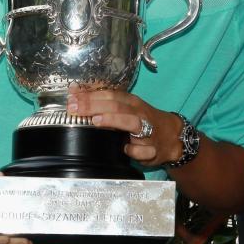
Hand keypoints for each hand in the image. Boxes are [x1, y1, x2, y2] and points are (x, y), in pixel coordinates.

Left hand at [67, 89, 183, 167]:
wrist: (172, 136)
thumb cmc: (142, 121)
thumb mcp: (126, 108)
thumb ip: (102, 103)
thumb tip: (74, 93)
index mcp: (131, 102)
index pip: (109, 94)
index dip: (90, 95)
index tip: (71, 97)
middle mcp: (139, 113)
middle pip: (116, 106)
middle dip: (94, 105)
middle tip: (74, 108)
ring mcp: (147, 130)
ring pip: (131, 122)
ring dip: (113, 120)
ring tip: (96, 121)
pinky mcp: (152, 149)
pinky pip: (142, 150)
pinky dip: (133, 149)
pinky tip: (124, 149)